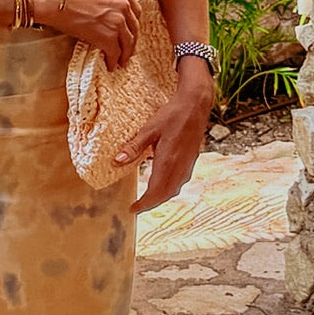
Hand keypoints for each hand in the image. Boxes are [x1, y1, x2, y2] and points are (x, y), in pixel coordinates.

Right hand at [37, 0, 141, 70]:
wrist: (58, 2)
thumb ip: (108, 4)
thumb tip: (108, 21)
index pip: (136, 12)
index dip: (133, 26)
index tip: (130, 33)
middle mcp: (124, 6)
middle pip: (134, 29)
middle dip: (131, 43)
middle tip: (128, 52)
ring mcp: (118, 22)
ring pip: (127, 44)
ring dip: (125, 55)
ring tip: (121, 62)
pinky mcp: (109, 37)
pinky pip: (115, 53)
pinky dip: (113, 61)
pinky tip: (110, 65)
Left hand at [116, 66, 213, 213]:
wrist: (196, 105)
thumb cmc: (172, 115)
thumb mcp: (149, 129)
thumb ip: (134, 147)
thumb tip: (117, 161)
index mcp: (168, 161)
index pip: (155, 191)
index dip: (144, 203)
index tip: (133, 209)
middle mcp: (180, 166)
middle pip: (166, 194)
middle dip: (152, 203)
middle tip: (138, 207)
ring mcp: (187, 163)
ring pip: (175, 188)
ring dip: (161, 196)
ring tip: (149, 198)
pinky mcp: (191, 159)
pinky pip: (180, 180)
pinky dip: (170, 187)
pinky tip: (164, 183)